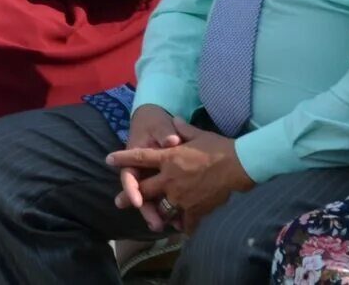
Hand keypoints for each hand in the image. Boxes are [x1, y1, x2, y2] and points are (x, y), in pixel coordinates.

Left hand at [106, 117, 251, 232]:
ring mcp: (181, 195)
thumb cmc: (218, 147)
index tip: (108, 159)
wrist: (239, 165)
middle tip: (119, 202)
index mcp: (168, 158)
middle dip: (130, 196)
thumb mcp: (198, 134)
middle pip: (144, 189)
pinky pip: (186, 222)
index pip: (140, 157)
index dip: (123, 158)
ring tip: (152, 220)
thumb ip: (182, 129)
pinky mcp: (196, 209)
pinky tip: (182, 229)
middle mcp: (170, 178)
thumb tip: (174, 120)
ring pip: (162, 208)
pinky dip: (184, 226)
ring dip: (157, 213)